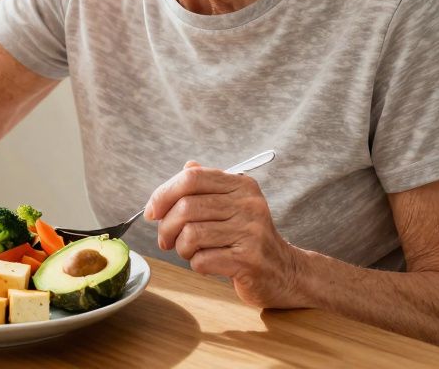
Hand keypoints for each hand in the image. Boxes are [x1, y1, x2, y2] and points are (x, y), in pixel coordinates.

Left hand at [144, 162, 303, 308]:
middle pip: (186, 207)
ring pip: (191, 235)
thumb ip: (210, 186)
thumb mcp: (234, 206)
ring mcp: (251, 232)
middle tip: (166, 240)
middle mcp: (249, 204)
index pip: (192, 178)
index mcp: (241, 185)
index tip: (152, 212)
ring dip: (181, 248)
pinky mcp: (249, 260)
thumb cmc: (250, 239)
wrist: (286, 273)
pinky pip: (202, 260)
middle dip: (166, 227)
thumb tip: (187, 166)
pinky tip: (208, 264)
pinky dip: (196, 264)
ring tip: (189, 252)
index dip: (163, 194)